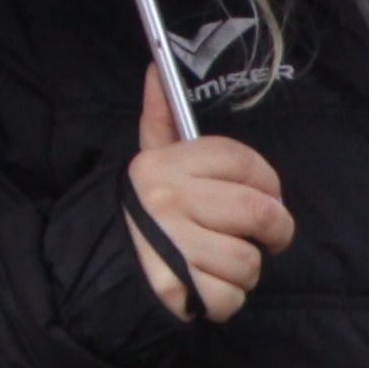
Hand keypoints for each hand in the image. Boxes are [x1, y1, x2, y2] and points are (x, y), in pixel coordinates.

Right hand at [128, 66, 292, 321]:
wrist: (93, 268)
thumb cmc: (137, 211)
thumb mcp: (146, 162)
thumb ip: (160, 118)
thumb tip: (156, 68)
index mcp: (164, 165)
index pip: (241, 160)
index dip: (268, 181)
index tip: (268, 195)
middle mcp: (166, 200)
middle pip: (259, 212)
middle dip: (275, 231)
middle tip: (267, 238)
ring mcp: (170, 245)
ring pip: (247, 261)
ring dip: (243, 270)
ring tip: (219, 263)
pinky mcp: (174, 288)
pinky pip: (230, 297)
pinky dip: (226, 299)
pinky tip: (205, 287)